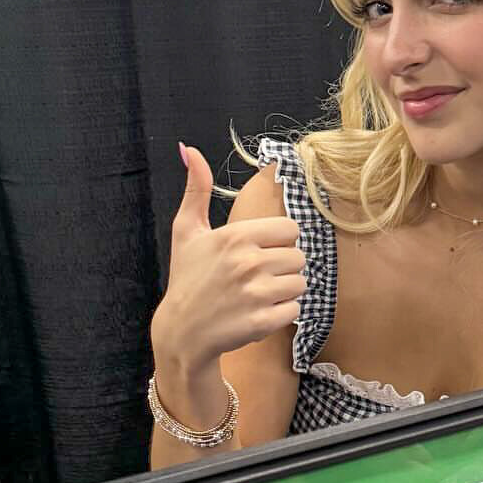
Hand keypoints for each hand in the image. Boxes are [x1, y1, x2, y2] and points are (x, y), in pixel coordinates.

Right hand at [153, 142, 306, 369]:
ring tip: (257, 296)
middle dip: (282, 268)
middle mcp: (248, 262)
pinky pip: (295, 311)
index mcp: (235, 236)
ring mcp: (256, 293)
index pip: (290, 229)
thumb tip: (190, 150)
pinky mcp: (262, 322)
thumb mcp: (186, 231)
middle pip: (299, 257)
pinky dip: (281, 315)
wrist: (182, 332)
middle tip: (255, 278)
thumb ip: (195, 189)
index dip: (277, 242)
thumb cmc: (187, 279)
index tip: (258, 252)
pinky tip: (257, 314)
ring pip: (300, 284)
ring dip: (284, 292)